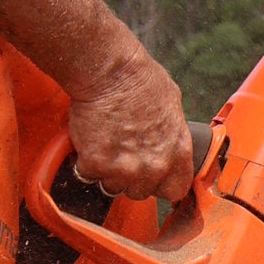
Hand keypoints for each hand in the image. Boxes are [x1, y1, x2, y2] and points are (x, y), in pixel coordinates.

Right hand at [67, 39, 193, 201]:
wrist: (110, 71)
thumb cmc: (141, 80)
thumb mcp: (173, 106)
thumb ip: (172, 135)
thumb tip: (168, 142)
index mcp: (177, 152)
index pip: (176, 190)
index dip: (162, 184)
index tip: (153, 178)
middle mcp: (153, 167)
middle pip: (140, 192)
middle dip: (131, 178)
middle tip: (122, 154)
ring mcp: (124, 169)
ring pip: (113, 187)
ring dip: (107, 172)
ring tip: (105, 145)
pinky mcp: (96, 164)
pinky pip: (88, 174)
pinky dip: (85, 161)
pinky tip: (90, 141)